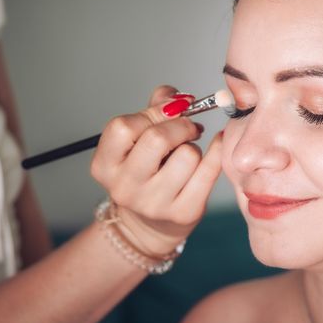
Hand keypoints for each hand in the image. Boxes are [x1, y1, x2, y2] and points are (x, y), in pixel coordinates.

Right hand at [90, 85, 222, 254]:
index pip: (123, 127)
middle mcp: (125, 187)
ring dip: (193, 146)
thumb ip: (153, 110)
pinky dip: (217, 150)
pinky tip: (218, 143)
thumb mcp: (137, 144)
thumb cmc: (146, 173)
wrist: (151, 226)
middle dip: (180, 125)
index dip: (152, 112)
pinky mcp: (184, 213)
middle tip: (188, 127)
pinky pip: (209, 170)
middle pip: (157, 139)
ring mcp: (154, 203)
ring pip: (187, 155)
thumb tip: (177, 97)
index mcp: (105, 166)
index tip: (171, 110)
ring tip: (187, 153)